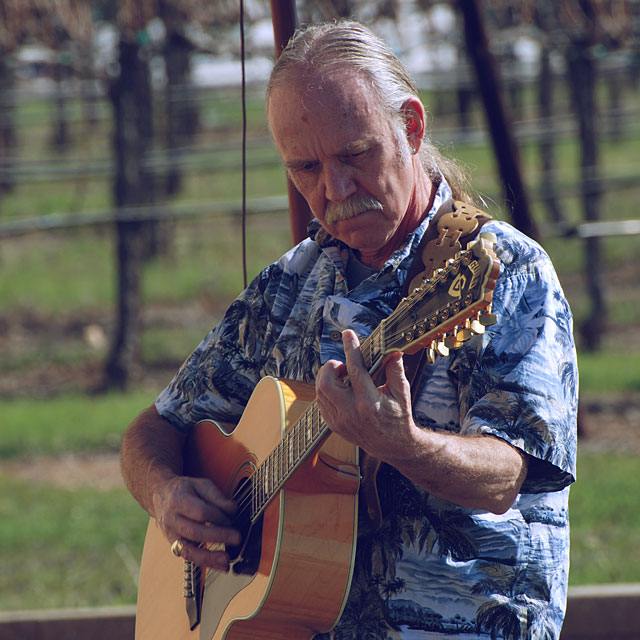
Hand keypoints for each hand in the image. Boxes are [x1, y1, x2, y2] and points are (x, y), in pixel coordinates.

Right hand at [152, 474, 240, 570]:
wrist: (161, 495)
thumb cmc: (184, 490)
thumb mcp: (200, 484)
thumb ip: (217, 496)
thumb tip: (232, 509)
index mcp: (178, 500)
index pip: (200, 512)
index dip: (218, 516)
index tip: (232, 518)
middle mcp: (171, 519)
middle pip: (195, 531)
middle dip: (218, 536)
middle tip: (236, 537)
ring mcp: (171, 535)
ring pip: (188, 550)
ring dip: (209, 557)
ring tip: (226, 560)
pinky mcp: (174, 546)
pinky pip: (189, 557)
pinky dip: (205, 562)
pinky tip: (219, 564)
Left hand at [315, 329, 418, 462]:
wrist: (393, 445)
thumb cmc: (399, 416)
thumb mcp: (402, 392)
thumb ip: (395, 369)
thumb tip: (393, 349)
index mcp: (369, 402)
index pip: (355, 369)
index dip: (351, 348)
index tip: (349, 334)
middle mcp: (351, 412)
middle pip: (326, 382)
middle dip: (331, 366)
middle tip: (343, 365)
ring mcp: (340, 421)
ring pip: (320, 391)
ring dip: (328, 377)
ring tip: (343, 376)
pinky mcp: (334, 425)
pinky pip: (321, 402)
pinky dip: (326, 390)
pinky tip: (340, 388)